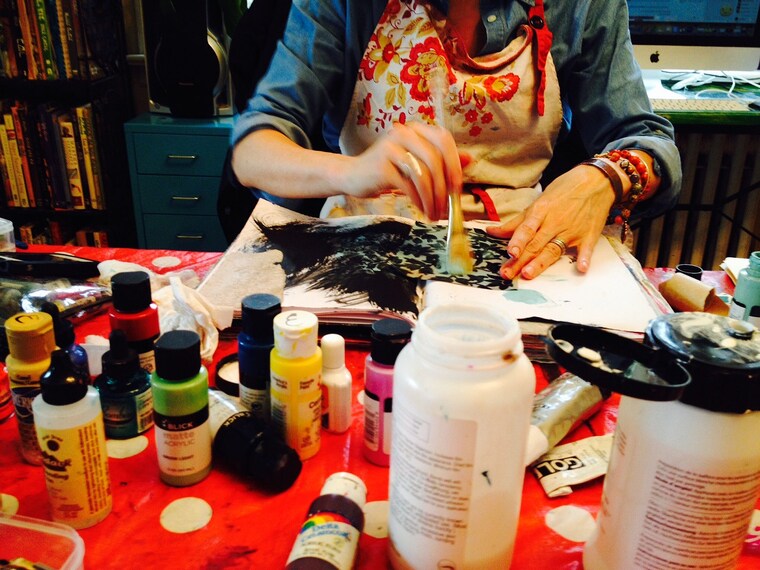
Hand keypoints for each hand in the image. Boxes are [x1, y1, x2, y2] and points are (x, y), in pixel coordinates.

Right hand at [341, 122, 463, 220]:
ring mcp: (391, 147)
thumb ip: (441, 159)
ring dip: (431, 198)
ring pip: (422, 174)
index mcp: (416, 130)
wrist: (353, 176)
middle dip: (443, 187)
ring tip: (433, 213)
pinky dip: (418, 200)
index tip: (457, 188)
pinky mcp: (382, 165)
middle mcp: (404, 133)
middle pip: (434, 159)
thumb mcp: (416, 162)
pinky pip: (408, 185)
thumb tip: (469, 159)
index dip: (454, 164)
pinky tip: (420, 208)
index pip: (444, 140)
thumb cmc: (388, 170)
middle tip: (446, 207)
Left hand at [486, 164, 615, 279]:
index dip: (517, 241)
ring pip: (553, 250)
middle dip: (520, 260)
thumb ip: (517, 221)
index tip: (510, 252)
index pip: (526, 229)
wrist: (596, 181)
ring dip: (541, 262)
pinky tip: (581, 268)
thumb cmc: (564, 190)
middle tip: (507, 273)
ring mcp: (572, 231)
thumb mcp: (539, 202)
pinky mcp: (588, 236)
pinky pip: (586, 249)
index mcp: (541, 212)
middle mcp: (555, 223)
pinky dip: (584, 258)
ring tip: (528, 273)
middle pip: (535, 244)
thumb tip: (492, 231)